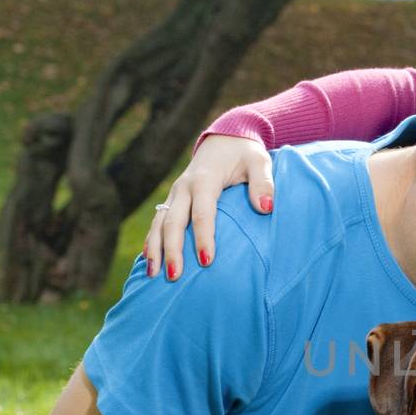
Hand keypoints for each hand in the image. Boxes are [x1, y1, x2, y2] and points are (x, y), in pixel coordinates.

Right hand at [143, 134, 274, 280]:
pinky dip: (151, 240)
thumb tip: (266, 208)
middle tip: (174, 276)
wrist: (224, 139)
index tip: (206, 261)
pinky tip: (149, 260)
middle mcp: (184, 187)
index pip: (202, 212)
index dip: (203, 237)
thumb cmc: (245, 153)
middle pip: (174, 221)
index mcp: (205, 178)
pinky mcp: (172, 199)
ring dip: (155, 248)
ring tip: (153, 274)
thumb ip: (264, 182)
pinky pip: (157, 221)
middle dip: (172, 249)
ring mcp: (175, 193)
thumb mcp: (259, 161)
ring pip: (159, 223)